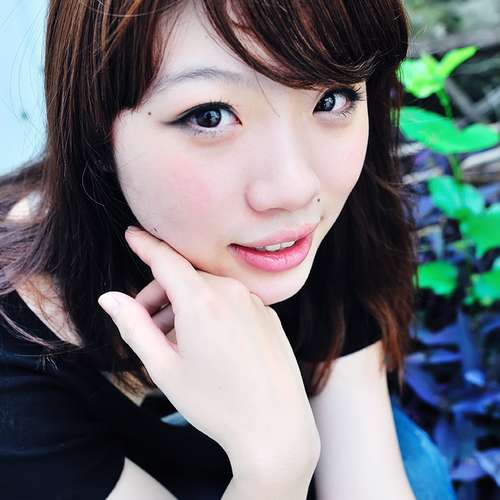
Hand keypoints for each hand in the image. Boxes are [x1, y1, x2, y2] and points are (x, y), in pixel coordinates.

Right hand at [98, 226, 319, 478]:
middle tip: (146, 326)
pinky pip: (232, 302)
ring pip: (208, 290)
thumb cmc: (215, 403)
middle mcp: (231, 292)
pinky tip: (209, 344)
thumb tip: (109, 298)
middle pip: (185, 278)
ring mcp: (254, 302)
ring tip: (176, 343)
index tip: (132, 233)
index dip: (145, 245)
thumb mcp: (164, 368)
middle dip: (159, 294)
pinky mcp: (268, 315)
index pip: (166, 259)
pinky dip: (212, 312)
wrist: (274, 427)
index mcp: (202, 301)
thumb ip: (133, 326)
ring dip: (185, 305)